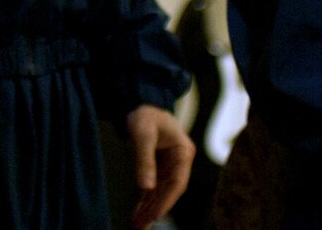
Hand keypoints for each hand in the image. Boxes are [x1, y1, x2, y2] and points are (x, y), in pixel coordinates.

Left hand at [126, 103, 194, 225]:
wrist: (141, 103)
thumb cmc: (145, 114)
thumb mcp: (143, 133)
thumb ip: (144, 159)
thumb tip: (145, 187)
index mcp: (183, 152)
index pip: (177, 182)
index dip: (167, 200)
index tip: (156, 215)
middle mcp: (180, 161)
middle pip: (169, 191)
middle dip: (156, 209)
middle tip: (142, 226)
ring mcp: (170, 165)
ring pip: (161, 191)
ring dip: (150, 208)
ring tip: (138, 225)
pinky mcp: (159, 167)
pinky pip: (153, 187)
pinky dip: (145, 200)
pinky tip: (138, 212)